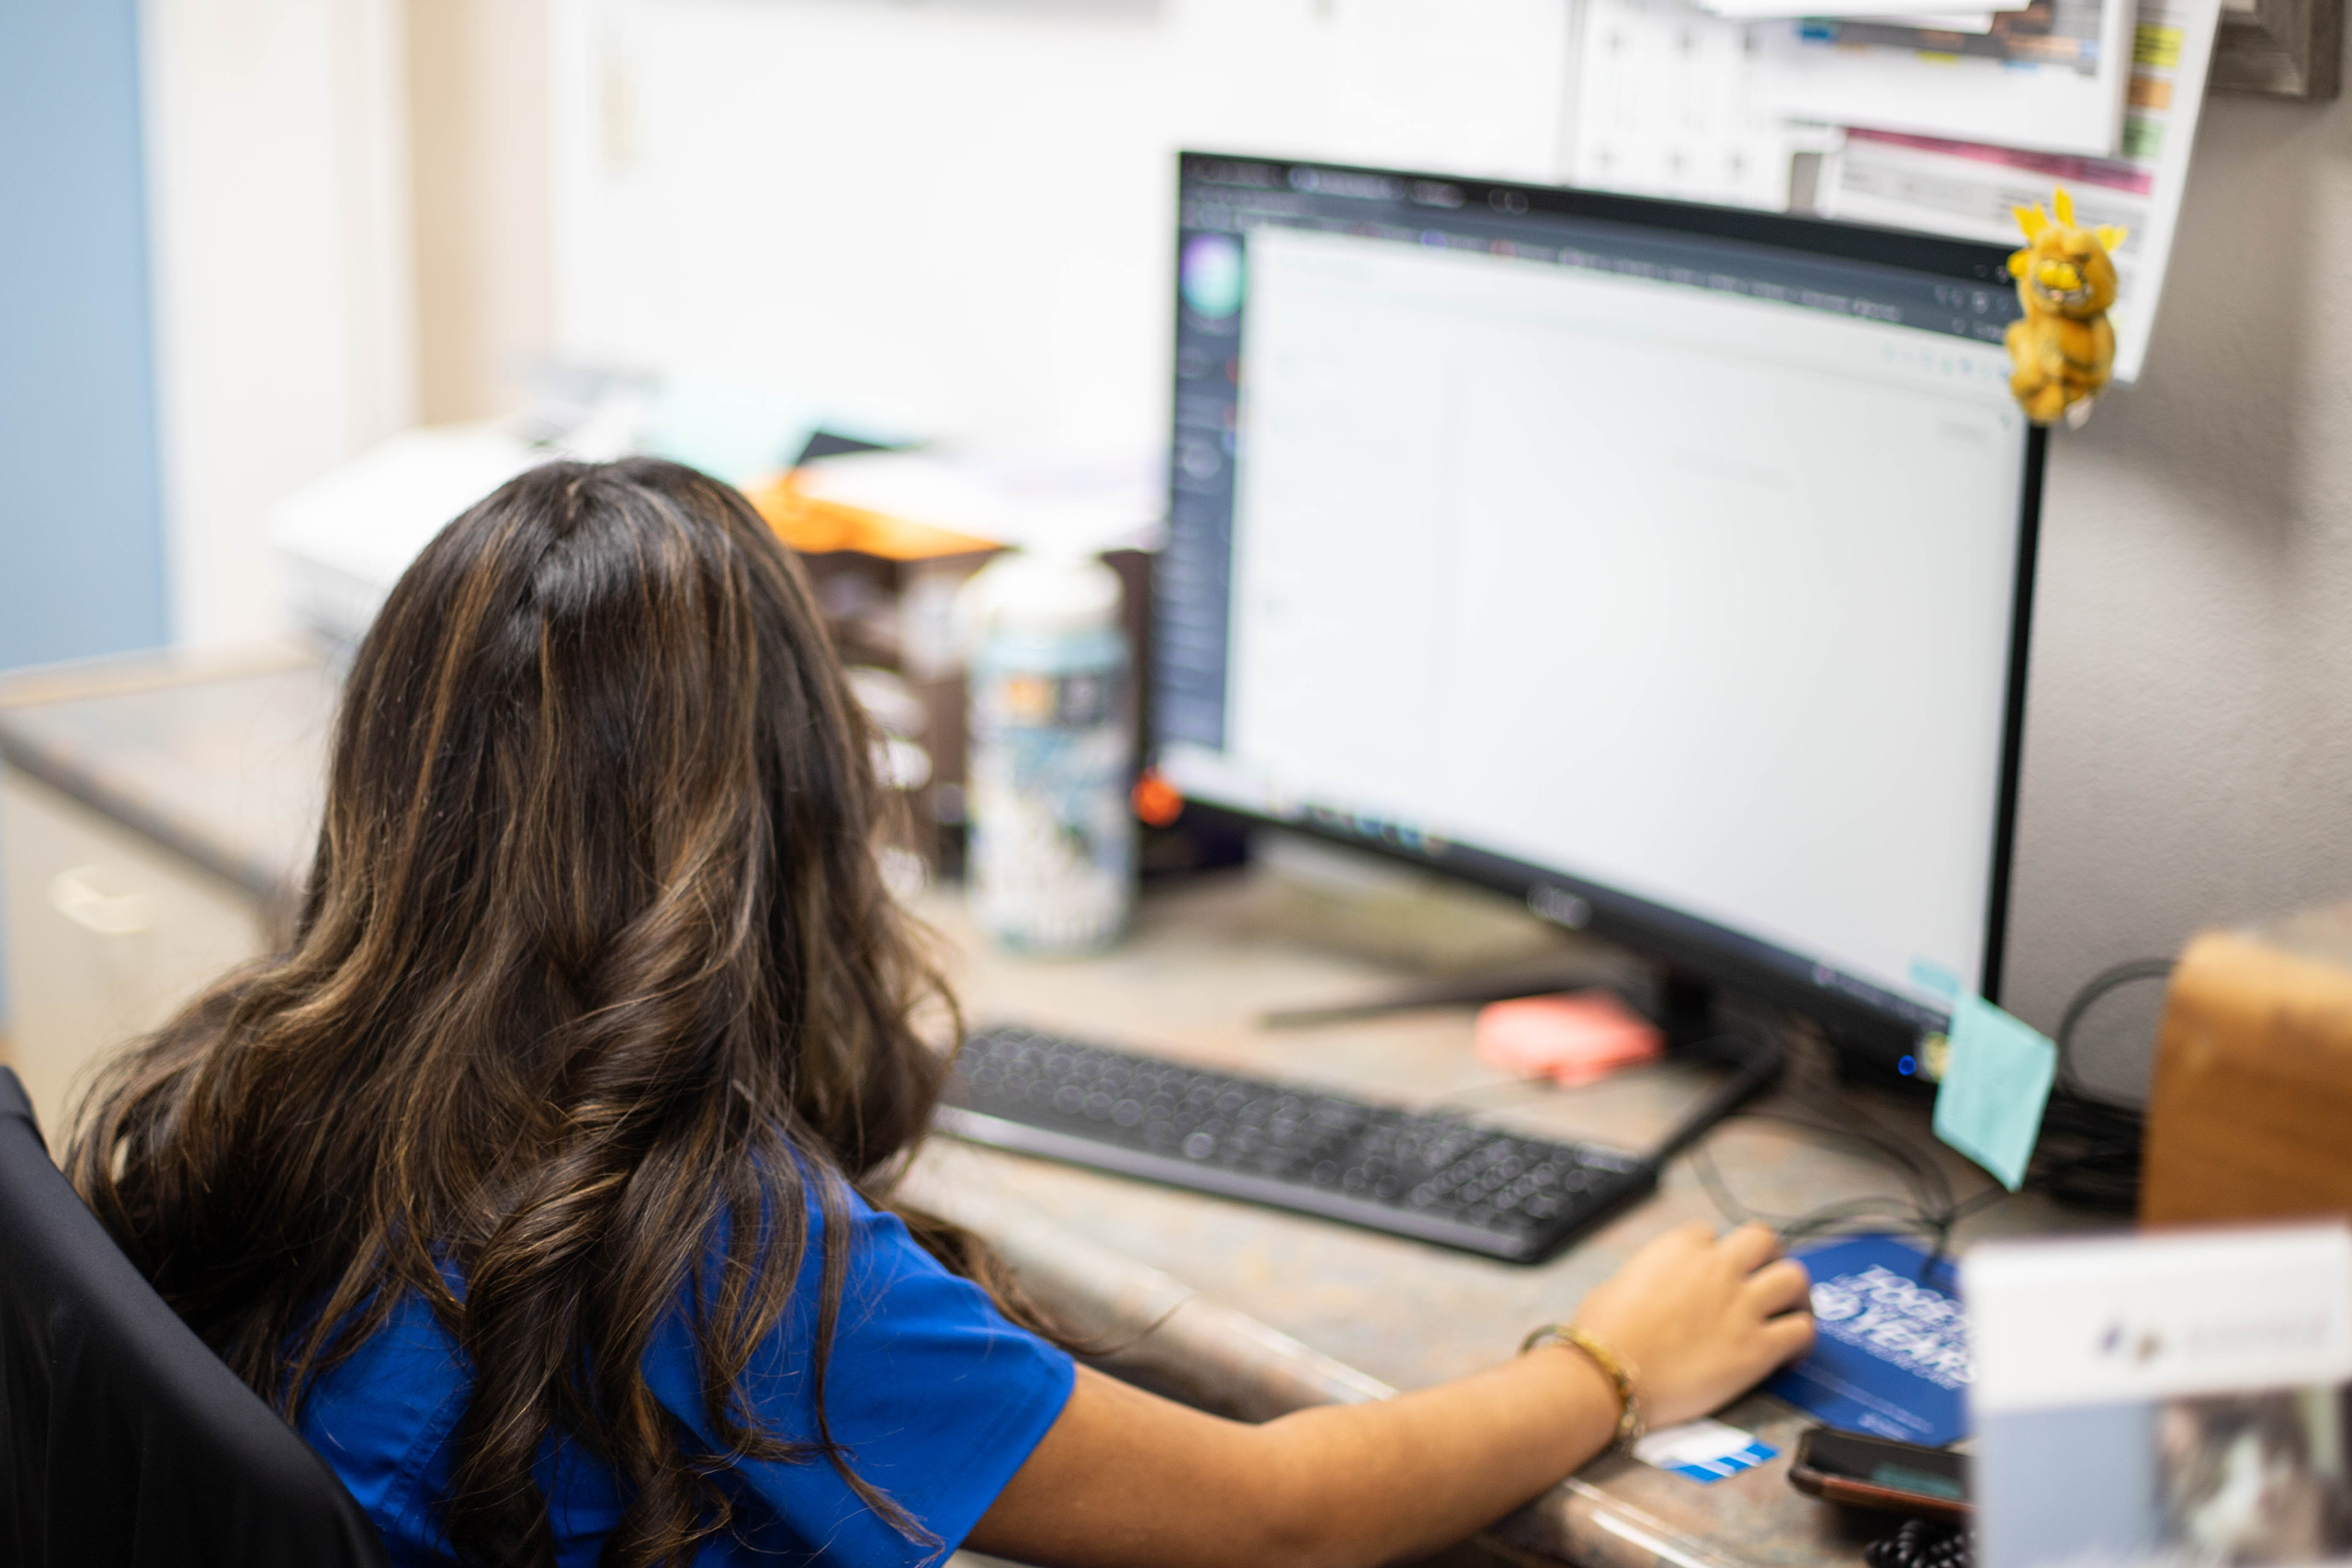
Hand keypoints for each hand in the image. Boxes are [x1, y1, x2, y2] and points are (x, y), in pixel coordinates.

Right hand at [1569, 1221, 1813, 1429]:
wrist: (1609, 1376)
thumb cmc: (1600, 1334)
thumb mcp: (1616, 1284)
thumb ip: (1647, 1277)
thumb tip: (1650, 1291)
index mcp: (1679, 1247)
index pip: (1712, 1235)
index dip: (1713, 1256)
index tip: (1710, 1279)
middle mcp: (1717, 1268)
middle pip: (1764, 1240)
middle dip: (1766, 1258)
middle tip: (1762, 1282)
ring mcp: (1742, 1306)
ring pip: (1795, 1277)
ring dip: (1794, 1294)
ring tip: (1788, 1314)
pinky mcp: (1758, 1348)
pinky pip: (1802, 1330)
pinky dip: (1801, 1339)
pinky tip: (1789, 1355)